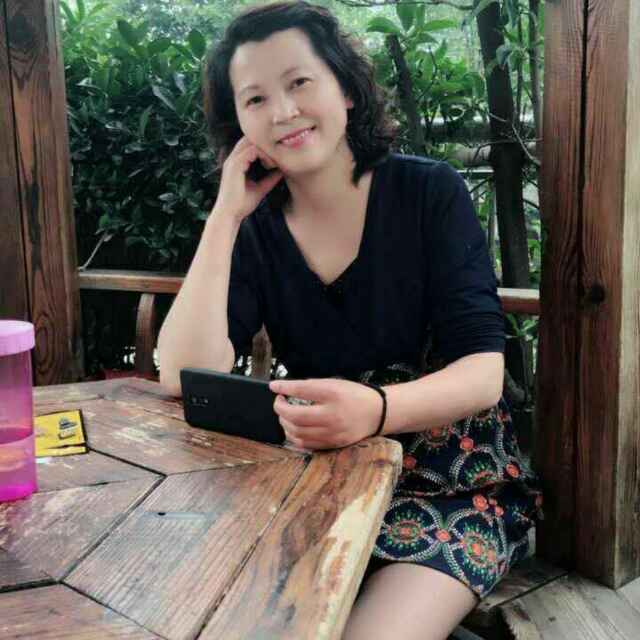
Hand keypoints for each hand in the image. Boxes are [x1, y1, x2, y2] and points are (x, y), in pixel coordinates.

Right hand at [213, 136, 282, 222]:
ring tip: (275, 162)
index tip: (277, 160)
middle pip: (250, 138)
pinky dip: (263, 155)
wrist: (230, 215)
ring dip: (266, 149)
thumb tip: (282, 171)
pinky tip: (270, 165)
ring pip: (251, 142)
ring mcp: (232, 161)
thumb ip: (269, 179)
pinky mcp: (235, 166)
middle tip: (278, 157)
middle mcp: (233, 159)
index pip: (250, 144)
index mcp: (237, 163)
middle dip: (266, 145)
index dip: (265, 148)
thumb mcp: (260, 188)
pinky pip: (251, 151)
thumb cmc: (242, 204)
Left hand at [268, 378, 383, 450]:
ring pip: (298, 433)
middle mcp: (333, 415)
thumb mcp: (335, 383)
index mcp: (334, 394)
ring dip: (285, 423)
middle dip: (281, 409)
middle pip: (296, 416)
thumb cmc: (354, 395)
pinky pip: (306, 444)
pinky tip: (293, 428)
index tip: (274, 386)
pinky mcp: (333, 444)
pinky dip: (294, 436)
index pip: (303, 390)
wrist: (377, 413)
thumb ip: (311, 386)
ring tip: (285, 415)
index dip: (284, 387)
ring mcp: (333, 432)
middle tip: (279, 402)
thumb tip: (286, 389)